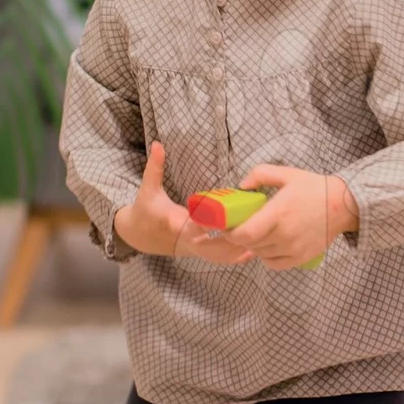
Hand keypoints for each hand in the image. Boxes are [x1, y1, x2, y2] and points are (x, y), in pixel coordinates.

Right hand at [114, 143, 251, 263]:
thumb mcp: (148, 188)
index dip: (203, 225)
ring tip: (261, 234)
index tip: (219, 220)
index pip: (189, 227)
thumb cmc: (147, 210)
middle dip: (231, 239)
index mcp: (174, 224)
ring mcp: (195, 250)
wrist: (142, 235)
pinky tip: (256, 246)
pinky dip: (238, 256)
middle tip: (253, 225)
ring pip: (220, 256)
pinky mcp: (202, 253)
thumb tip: (157, 144)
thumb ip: (155, 167)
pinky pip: (222, 259)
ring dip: (239, 248)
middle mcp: (187, 240)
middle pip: (212, 247)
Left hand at [225, 164, 358, 268]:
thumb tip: (241, 186)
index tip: (227, 226)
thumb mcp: (287, 173)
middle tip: (241, 227)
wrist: (343, 205)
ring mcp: (293, 249)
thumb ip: (260, 174)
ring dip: (254, 245)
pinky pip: (274, 264)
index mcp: (279, 213)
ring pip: (260, 254)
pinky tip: (270, 245)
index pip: (245, 234)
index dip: (230, 233)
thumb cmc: (314, 188)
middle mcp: (284, 234)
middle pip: (250, 245)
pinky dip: (267, 257)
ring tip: (258, 233)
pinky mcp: (301, 258)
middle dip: (240, 237)